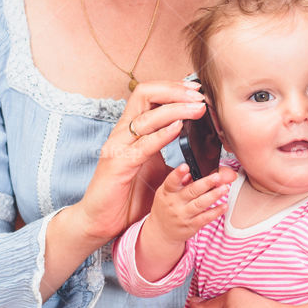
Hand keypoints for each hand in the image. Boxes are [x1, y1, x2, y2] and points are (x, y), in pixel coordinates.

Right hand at [76, 81, 207, 243]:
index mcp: (131, 130)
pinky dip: (161, 134)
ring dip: (175, 109)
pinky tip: (178, 128)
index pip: (149, 95)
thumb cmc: (128, 195)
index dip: (173, 87)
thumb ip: (175, 156)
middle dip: (175, 90)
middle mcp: (122, 133)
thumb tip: (205, 151)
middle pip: (145, 94)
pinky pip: (142, 145)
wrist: (102, 219)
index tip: (197, 91)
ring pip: (146, 116)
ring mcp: (117, 146)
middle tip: (199, 96)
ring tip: (198, 109)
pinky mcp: (117, 164)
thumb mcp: (158, 170)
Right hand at [135, 163, 237, 280]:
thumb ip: (179, 182)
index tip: (185, 166)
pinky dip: (216, 212)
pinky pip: (205, 218)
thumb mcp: (166, 193)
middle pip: (191, 191)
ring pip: (200, 204)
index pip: (172, 181)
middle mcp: (174, 204)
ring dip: (214, 195)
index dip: (178, 173)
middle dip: (206, 183)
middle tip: (217, 177)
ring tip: (224, 188)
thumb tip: (190, 172)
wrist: (161, 233)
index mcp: (167, 192)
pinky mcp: (191, 226)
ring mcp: (183, 215)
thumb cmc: (165, 209)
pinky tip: (224, 205)